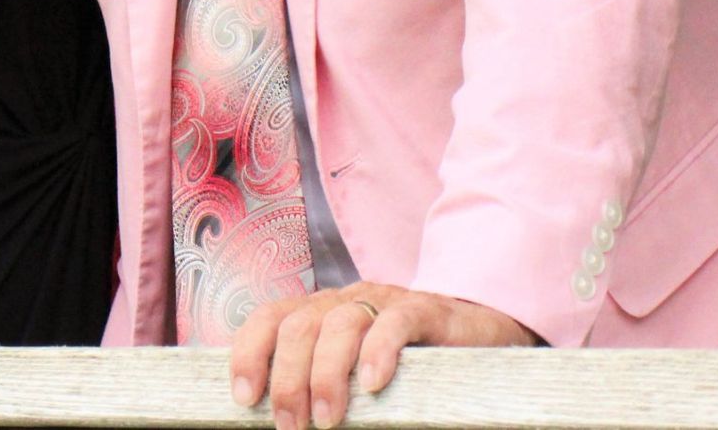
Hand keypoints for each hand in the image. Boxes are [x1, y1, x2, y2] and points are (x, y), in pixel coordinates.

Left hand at [229, 283, 535, 429]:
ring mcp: (384, 302)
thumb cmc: (403, 361)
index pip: (269, 318)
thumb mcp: (350, 368)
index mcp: (319, 312)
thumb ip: (317, 380)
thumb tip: (282, 418)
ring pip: (341, 324)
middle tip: (290, 426)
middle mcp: (345, 300)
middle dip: (286, 379)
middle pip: (299, 326)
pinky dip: (379, 352)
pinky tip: (373, 385)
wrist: (474, 329)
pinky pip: (395, 324)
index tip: (244, 398)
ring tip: (327, 419)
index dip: (249, 353)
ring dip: (326, 374)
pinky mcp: (424, 311)